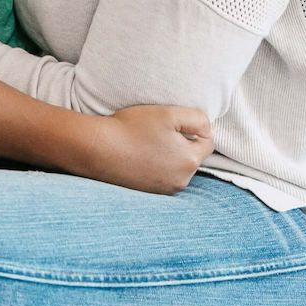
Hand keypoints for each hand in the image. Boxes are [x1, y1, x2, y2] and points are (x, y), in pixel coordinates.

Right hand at [82, 105, 214, 194]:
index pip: (207, 142)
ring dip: (168, 156)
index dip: (194, 128)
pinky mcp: (147, 192)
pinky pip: (160, 177)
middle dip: (181, 144)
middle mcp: (181, 180)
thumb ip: (197, 119)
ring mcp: (164, 189)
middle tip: (158, 131)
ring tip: (146, 144)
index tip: (174, 122)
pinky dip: (154, 166)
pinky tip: (138, 155)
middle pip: (191, 157)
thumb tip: (208, 129)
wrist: (98, 148)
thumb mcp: (169, 113)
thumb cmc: (132, 127)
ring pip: (176, 168)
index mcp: (190, 161)